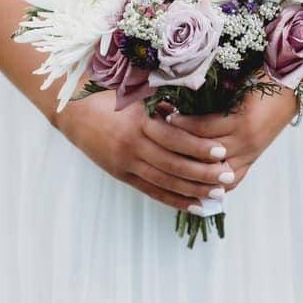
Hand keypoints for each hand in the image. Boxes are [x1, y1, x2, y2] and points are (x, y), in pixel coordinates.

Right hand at [54, 91, 234, 211]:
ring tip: (217, 195)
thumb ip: (164, 106)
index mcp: (138, 121)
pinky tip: (194, 205)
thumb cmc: (110, 98)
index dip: (199, 147)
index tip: (222, 151)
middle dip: (203, 173)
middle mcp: (132, 145)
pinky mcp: (122, 175)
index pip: (175, 138)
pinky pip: (151, 191)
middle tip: (228, 176)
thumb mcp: (137, 96)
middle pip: (173, 164)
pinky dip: (173, 200)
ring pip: (164, 182)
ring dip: (193, 190)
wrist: (74, 113)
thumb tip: (194, 115)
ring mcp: (126, 163)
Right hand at [165, 89, 298, 192]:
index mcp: (240, 165)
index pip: (207, 186)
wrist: (288, 86)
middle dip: (172, 165)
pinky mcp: (243, 124)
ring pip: (201, 151)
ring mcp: (244, 142)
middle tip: (147, 153)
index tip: (155, 172)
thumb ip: (216, 145)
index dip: (181, 183)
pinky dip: (187, 124)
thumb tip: (180, 146)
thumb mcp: (237, 134)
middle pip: (201, 173)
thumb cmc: (259, 108)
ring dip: (175, 142)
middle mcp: (242, 158)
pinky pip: (208, 128)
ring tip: (153, 133)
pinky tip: (172, 117)